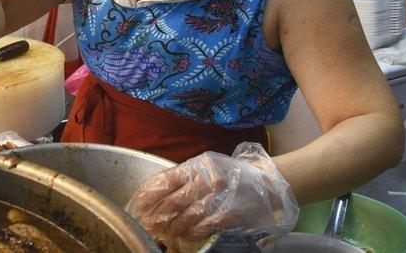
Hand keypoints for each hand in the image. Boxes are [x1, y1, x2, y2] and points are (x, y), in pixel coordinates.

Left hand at [126, 143, 298, 251]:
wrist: (266, 182)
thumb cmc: (230, 176)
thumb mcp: (204, 169)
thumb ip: (183, 179)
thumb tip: (155, 196)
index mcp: (196, 165)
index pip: (166, 179)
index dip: (150, 195)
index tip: (139, 208)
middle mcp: (206, 177)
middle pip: (174, 201)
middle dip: (159, 218)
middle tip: (149, 229)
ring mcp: (219, 195)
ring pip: (188, 215)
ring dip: (175, 229)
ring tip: (167, 237)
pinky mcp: (231, 211)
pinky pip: (206, 224)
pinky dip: (193, 233)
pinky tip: (186, 239)